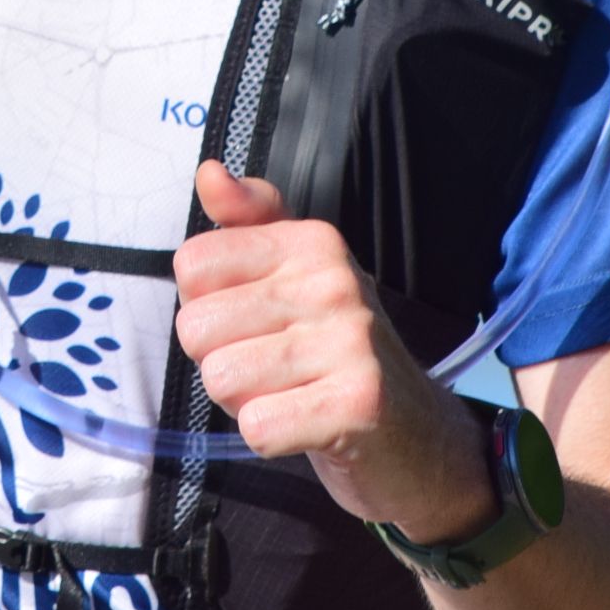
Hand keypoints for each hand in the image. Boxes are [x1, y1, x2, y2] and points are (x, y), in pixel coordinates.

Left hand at [171, 161, 496, 544]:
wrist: (415, 433)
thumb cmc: (337, 350)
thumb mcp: (296, 273)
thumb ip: (248, 221)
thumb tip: (209, 172)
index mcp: (312, 243)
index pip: (193, 265)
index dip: (206, 306)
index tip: (252, 322)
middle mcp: (334, 282)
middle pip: (197, 327)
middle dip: (219, 359)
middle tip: (273, 368)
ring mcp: (350, 342)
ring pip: (221, 378)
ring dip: (243, 401)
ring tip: (290, 394)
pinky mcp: (356, 404)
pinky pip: (257, 426)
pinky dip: (268, 437)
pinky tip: (304, 425)